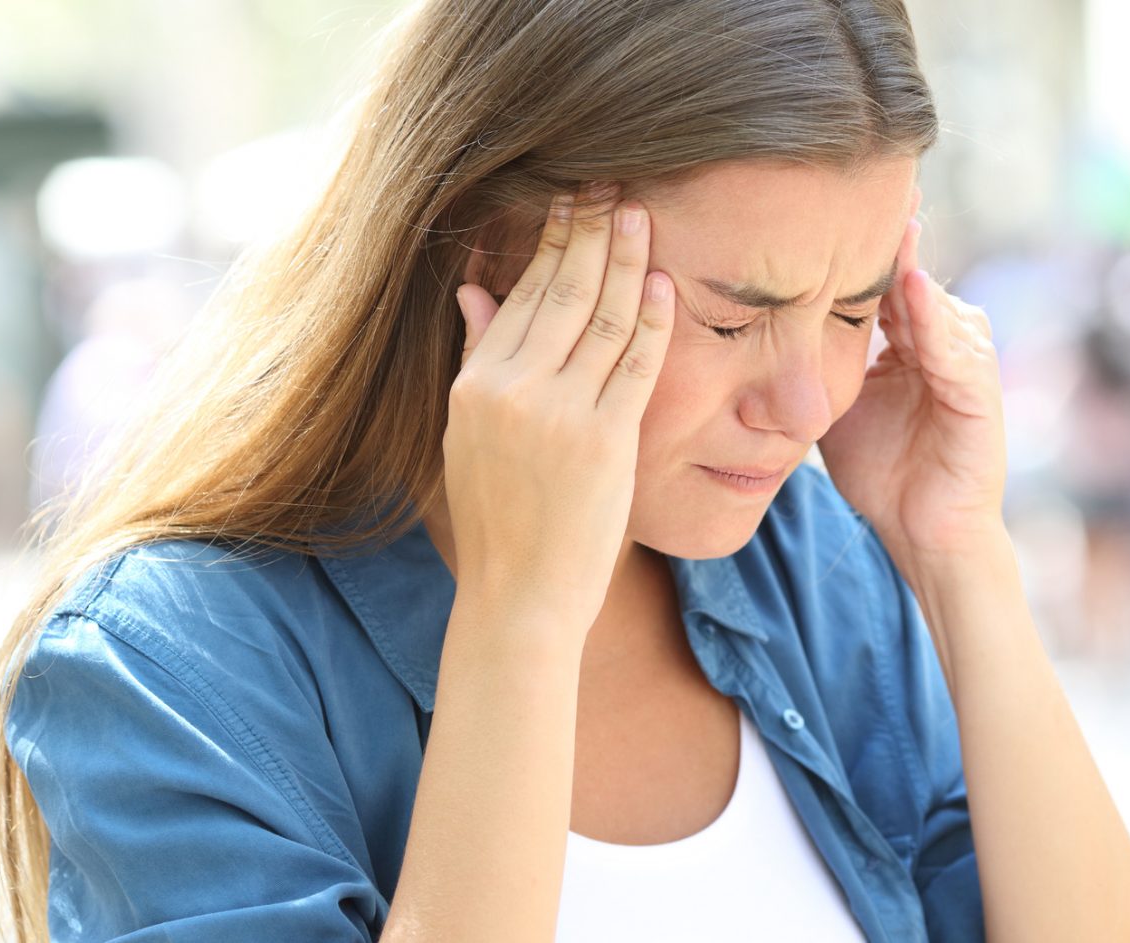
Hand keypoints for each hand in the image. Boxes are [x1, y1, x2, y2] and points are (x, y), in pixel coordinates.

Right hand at [443, 183, 673, 637]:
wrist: (520, 595)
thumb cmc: (500, 519)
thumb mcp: (468, 435)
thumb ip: (477, 359)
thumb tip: (473, 289)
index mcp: (475, 386)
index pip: (519, 296)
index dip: (549, 244)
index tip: (569, 202)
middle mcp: (512, 391)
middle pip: (559, 293)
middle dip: (587, 233)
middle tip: (610, 183)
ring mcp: (560, 414)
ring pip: (599, 318)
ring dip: (623, 260)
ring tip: (638, 212)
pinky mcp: (605, 440)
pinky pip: (633, 364)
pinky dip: (650, 319)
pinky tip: (661, 281)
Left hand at [818, 200, 1006, 558]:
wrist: (923, 531)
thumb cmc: (882, 471)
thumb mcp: (837, 405)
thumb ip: (813, 364)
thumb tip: (757, 331)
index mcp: (908, 341)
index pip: (881, 281)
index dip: (854, 246)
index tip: (820, 200)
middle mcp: (942, 342)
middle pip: (911, 279)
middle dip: (889, 238)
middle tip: (864, 183)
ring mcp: (965, 365)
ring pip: (935, 304)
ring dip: (911, 267)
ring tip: (890, 222)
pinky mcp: (980, 395)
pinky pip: (957, 350)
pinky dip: (935, 321)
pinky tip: (914, 290)